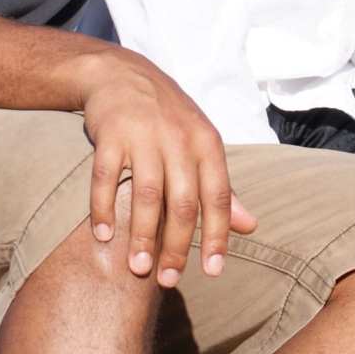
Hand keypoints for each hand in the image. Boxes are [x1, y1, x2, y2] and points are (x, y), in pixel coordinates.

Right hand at [78, 47, 257, 287]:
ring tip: (138, 268)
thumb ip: (223, 188)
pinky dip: (104, 208)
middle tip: (168, 279)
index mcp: (207, 143)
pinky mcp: (110, 135)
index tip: (213, 271)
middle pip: (182, 203)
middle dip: (177, 246)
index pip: (218, 196)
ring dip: (142, 236)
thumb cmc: (169, 117)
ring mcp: (143, 136)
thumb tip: (250, 226)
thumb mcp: (202, 144)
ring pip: (147, 195)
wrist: (121, 73)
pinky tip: (103, 235)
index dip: (218, 235)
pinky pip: (106, 178)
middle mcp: (179, 139)